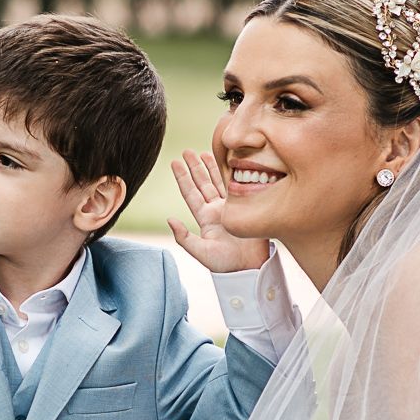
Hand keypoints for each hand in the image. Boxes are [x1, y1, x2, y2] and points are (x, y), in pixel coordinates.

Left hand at [168, 150, 270, 273]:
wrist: (251, 268)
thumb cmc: (225, 264)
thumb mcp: (201, 252)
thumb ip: (184, 238)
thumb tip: (169, 219)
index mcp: (205, 219)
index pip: (190, 193)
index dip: (183, 178)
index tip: (174, 162)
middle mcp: (216, 211)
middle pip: (203, 184)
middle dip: (195, 167)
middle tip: (187, 151)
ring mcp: (232, 208)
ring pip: (219, 183)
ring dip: (212, 168)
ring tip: (204, 152)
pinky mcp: (247, 207)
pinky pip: (238, 186)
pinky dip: (233, 174)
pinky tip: (230, 162)